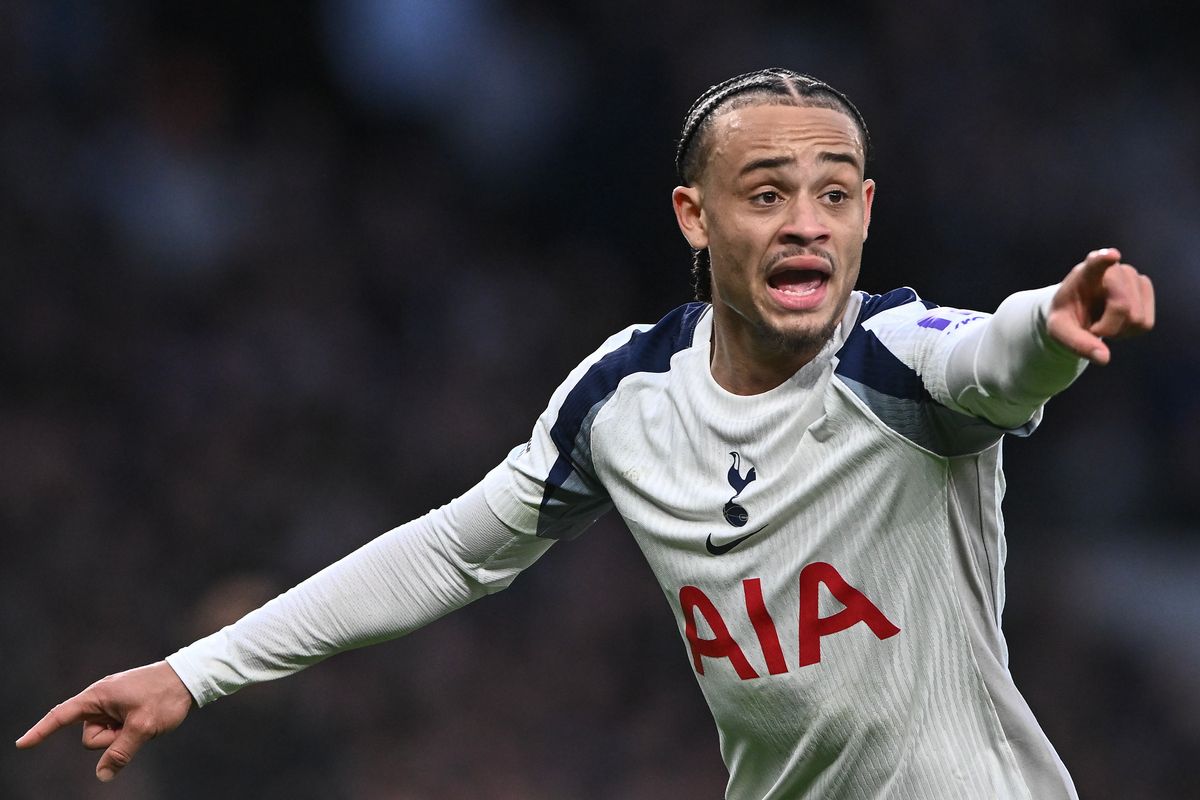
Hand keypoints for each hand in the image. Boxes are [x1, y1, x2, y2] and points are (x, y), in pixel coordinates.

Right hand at [15, 661, 194, 781]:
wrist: (188, 677)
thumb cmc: (164, 697)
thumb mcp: (143, 727)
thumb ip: (120, 753)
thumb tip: (102, 775)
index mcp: (98, 696)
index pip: (62, 716)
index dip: (41, 731)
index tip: (22, 744)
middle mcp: (101, 699)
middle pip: (90, 737)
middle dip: (110, 740)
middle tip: (138, 723)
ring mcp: (112, 704)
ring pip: (105, 737)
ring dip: (123, 735)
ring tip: (144, 718)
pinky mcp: (122, 709)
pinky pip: (117, 731)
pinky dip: (128, 732)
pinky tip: (145, 719)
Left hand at [1047, 248, 1154, 364]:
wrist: (1077, 310)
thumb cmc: (1066, 317)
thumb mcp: (1059, 332)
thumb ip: (1077, 344)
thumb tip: (1104, 358)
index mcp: (1084, 274)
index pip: (1095, 264)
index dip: (1103, 260)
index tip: (1111, 256)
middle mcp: (1112, 269)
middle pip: (1122, 307)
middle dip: (1108, 327)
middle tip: (1092, 328)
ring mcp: (1132, 276)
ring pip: (1137, 318)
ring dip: (1119, 330)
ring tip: (1103, 322)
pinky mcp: (1145, 288)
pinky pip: (1146, 324)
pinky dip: (1130, 331)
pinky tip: (1117, 322)